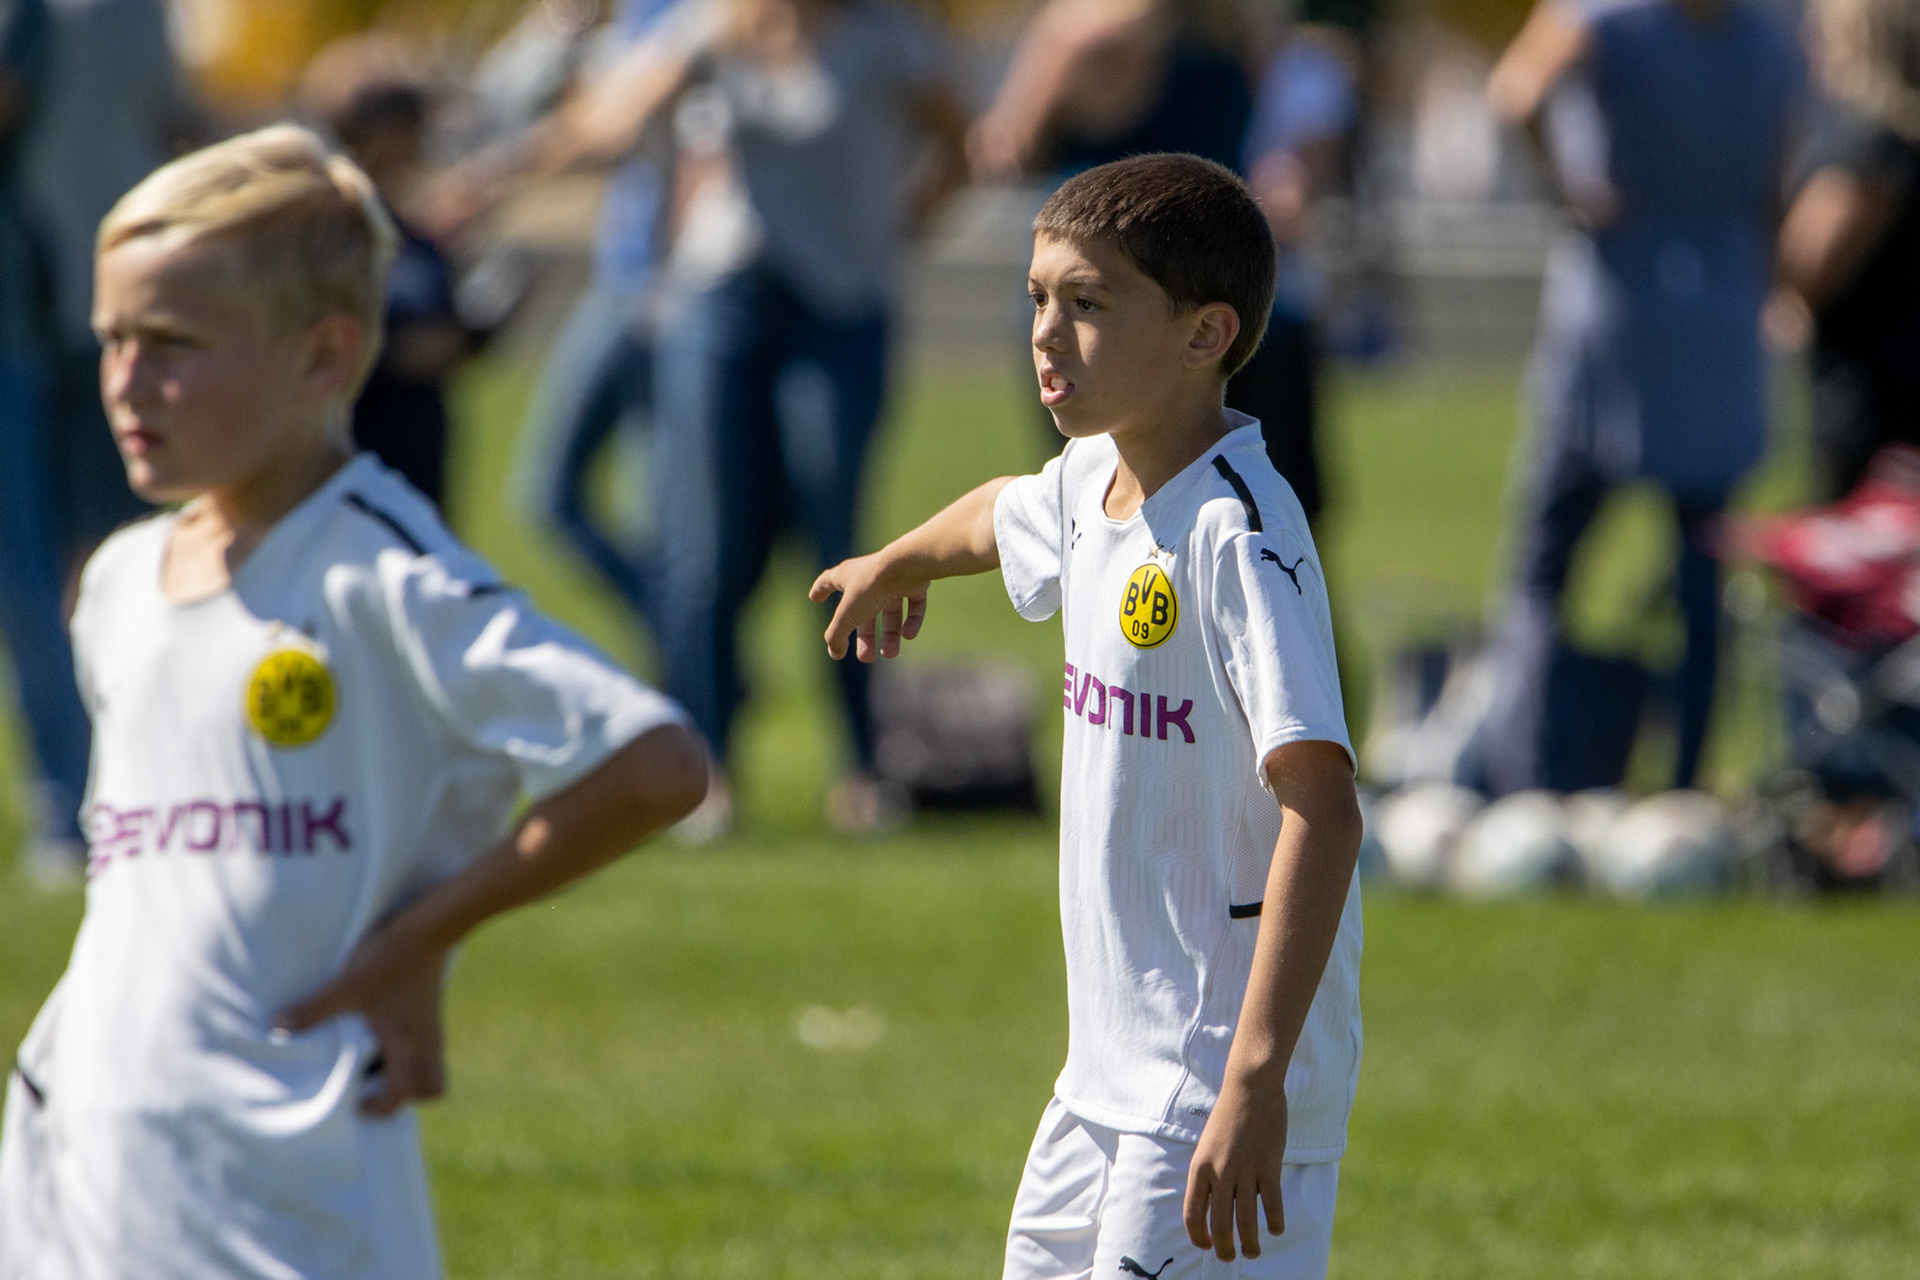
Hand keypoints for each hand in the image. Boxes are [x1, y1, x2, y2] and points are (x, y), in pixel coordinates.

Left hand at [275, 918, 450, 1116]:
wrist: (430, 926)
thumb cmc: (391, 959)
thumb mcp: (348, 985)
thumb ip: (314, 1009)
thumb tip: (277, 1027)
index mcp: (407, 1044)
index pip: (403, 1094)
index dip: (379, 1107)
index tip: (355, 1102)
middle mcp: (426, 1041)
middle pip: (432, 1087)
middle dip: (407, 1096)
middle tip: (375, 1086)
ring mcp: (432, 1026)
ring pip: (431, 1066)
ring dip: (408, 1073)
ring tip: (376, 1062)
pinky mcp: (431, 1012)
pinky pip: (427, 1046)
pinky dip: (409, 1052)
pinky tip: (383, 1032)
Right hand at [809, 554, 929, 661]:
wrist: (907, 567)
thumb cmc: (871, 586)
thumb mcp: (847, 615)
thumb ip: (837, 635)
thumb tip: (835, 653)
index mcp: (847, 576)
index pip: (828, 582)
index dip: (820, 590)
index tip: (814, 597)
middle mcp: (869, 576)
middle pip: (864, 611)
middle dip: (866, 636)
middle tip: (865, 657)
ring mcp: (893, 578)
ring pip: (890, 611)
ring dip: (890, 634)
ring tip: (890, 654)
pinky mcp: (915, 582)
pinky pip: (913, 604)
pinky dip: (911, 621)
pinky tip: (907, 635)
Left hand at [1184, 1074, 1287, 1260]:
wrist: (1250, 1089)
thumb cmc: (1229, 1117)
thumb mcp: (1208, 1145)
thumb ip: (1210, 1174)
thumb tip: (1216, 1205)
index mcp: (1200, 1168)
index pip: (1193, 1213)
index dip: (1198, 1236)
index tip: (1206, 1245)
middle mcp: (1220, 1173)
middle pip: (1220, 1224)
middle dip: (1224, 1248)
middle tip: (1229, 1258)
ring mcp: (1244, 1170)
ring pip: (1246, 1220)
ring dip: (1250, 1243)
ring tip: (1253, 1252)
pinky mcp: (1268, 1166)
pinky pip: (1271, 1204)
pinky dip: (1274, 1222)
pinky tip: (1276, 1230)